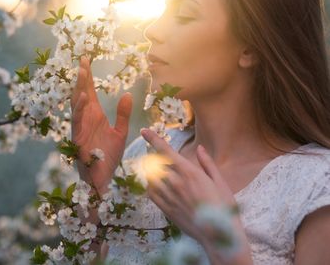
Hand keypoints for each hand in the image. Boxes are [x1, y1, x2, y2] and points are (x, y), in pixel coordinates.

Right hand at [71, 56, 132, 194]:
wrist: (104, 178)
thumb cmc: (108, 156)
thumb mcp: (120, 132)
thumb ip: (123, 114)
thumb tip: (127, 94)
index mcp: (95, 115)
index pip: (90, 91)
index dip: (88, 77)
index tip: (87, 61)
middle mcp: (86, 118)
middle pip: (82, 93)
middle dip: (82, 77)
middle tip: (83, 59)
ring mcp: (81, 127)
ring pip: (77, 104)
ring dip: (80, 88)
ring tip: (83, 72)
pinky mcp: (79, 138)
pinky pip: (77, 120)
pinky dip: (79, 108)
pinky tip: (83, 97)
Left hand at [140, 128, 238, 245]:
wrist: (218, 235)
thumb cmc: (223, 206)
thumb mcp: (220, 181)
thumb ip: (207, 163)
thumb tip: (199, 148)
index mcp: (189, 172)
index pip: (166, 151)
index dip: (153, 139)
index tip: (144, 131)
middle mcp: (176, 182)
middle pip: (156, 162)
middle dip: (154, 156)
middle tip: (159, 156)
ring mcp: (170, 196)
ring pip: (151, 176)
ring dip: (151, 169)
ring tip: (157, 168)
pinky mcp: (167, 209)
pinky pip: (151, 193)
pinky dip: (151, 185)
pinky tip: (156, 184)